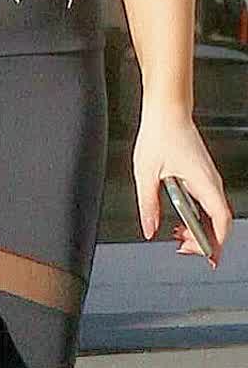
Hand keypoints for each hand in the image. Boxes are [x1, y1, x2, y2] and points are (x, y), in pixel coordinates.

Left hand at [132, 107, 232, 269]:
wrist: (166, 111)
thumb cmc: (159, 135)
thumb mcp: (146, 174)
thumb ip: (147, 204)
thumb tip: (149, 228)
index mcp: (203, 183)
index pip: (220, 222)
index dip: (214, 243)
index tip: (202, 256)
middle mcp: (210, 181)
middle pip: (218, 221)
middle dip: (204, 239)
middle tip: (182, 247)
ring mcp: (207, 177)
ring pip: (212, 211)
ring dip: (198, 226)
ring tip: (178, 235)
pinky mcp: (200, 172)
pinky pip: (205, 200)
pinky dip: (195, 214)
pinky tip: (179, 217)